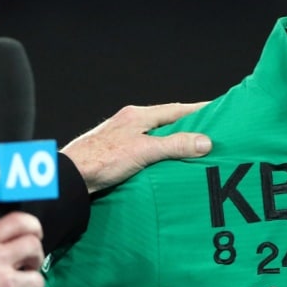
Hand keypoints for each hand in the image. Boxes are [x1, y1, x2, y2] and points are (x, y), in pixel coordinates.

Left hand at [62, 102, 211, 193]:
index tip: (217, 110)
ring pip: (154, 135)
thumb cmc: (103, 160)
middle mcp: (129, 121)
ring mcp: (121, 136)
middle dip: (187, 126)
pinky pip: (145, 148)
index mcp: (137, 115)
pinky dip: (159, 153)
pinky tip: (164, 164)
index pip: (176, 109)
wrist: (70, 176)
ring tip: (192, 150)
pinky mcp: (115, 152)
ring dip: (172, 140)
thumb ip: (174, 146)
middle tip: (210, 131)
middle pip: (166, 121)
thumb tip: (205, 142)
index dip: (198, 110)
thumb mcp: (144, 151)